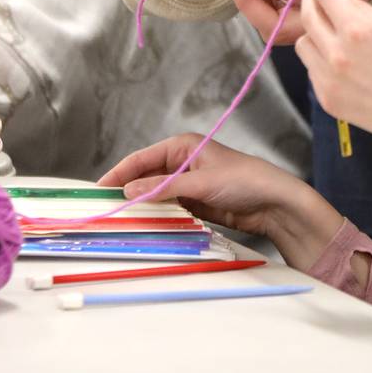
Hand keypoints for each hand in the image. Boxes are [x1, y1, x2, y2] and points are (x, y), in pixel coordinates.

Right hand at [97, 133, 344, 269]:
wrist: (274, 202)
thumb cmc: (243, 180)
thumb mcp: (200, 183)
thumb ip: (163, 187)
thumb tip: (128, 191)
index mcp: (183, 146)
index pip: (141, 158)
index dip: (118, 173)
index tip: (97, 190)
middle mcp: (183, 162)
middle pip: (145, 177)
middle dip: (126, 191)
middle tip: (102, 210)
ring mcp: (188, 184)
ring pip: (154, 195)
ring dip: (140, 206)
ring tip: (117, 220)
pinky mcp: (194, 203)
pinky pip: (167, 209)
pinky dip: (156, 216)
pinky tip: (143, 226)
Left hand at [295, 0, 371, 197]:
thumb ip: (363, 12)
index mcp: (357, 30)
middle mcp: (335, 53)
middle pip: (308, 14)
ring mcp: (327, 78)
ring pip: (303, 42)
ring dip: (313, 32)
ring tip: (332, 33)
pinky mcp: (325, 98)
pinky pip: (311, 68)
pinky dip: (319, 58)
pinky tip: (340, 61)